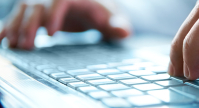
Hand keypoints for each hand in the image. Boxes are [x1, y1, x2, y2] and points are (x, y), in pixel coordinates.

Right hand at [0, 0, 130, 49]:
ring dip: (16, 27)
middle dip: (29, 25)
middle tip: (26, 46)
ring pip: (24, 10)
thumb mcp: (113, 20)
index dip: (53, 14)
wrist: (94, 8)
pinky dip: (9, 26)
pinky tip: (2, 39)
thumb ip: (118, 26)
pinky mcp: (37, 11)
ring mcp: (44, 2)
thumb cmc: (104, 14)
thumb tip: (124, 33)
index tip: (51, 34)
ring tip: (13, 45)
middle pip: (37, 5)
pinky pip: (19, 16)